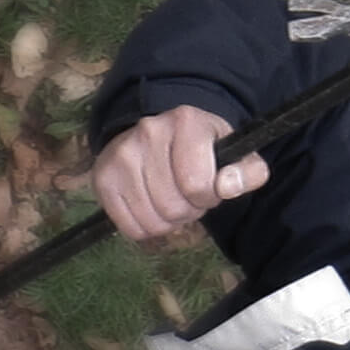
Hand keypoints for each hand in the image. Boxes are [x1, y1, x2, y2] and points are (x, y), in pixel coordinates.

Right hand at [92, 105, 270, 240]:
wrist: (157, 134)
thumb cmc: (201, 148)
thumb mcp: (232, 154)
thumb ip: (247, 171)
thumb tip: (227, 187)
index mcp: (186, 121)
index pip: (197, 185)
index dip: (208, 197)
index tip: (208, 189)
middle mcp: (148, 132)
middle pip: (173, 207)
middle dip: (187, 211)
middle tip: (187, 196)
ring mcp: (120, 155)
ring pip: (151, 221)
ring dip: (167, 222)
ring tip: (169, 200)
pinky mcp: (102, 178)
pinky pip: (130, 228)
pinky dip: (145, 228)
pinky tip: (150, 207)